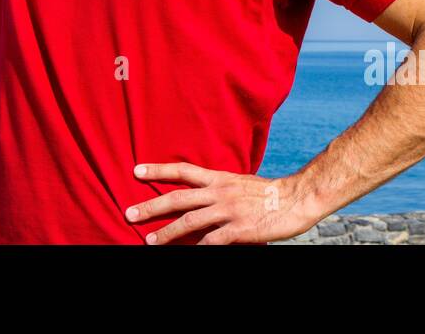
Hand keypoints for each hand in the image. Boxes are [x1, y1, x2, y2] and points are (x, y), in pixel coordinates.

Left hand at [128, 162, 322, 244]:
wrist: (295, 198)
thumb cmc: (267, 193)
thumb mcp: (238, 183)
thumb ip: (218, 188)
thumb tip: (199, 194)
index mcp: (218, 178)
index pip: (183, 170)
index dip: (158, 170)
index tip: (135, 171)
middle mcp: (219, 192)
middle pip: (178, 198)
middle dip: (151, 206)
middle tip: (129, 214)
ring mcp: (228, 211)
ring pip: (189, 221)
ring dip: (167, 233)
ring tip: (149, 242)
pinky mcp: (239, 229)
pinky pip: (213, 241)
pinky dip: (198, 248)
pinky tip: (186, 254)